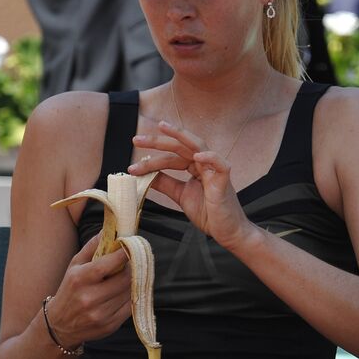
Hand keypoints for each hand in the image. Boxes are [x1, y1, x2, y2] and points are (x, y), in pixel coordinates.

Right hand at [45, 235, 131, 349]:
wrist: (59, 326)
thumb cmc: (69, 289)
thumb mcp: (75, 264)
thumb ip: (93, 245)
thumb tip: (109, 228)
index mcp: (80, 279)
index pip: (107, 265)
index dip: (124, 254)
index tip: (132, 245)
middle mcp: (89, 298)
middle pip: (124, 279)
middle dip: (132, 267)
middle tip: (133, 260)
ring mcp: (100, 314)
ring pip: (129, 292)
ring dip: (134, 281)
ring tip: (129, 274)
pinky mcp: (109, 326)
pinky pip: (130, 307)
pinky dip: (132, 295)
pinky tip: (127, 289)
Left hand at [129, 121, 250, 251]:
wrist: (226, 231)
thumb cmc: (208, 212)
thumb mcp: (180, 195)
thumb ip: (165, 183)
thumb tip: (146, 174)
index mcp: (194, 166)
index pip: (171, 156)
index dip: (151, 160)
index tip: (132, 167)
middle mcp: (204, 163)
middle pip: (180, 146)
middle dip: (158, 141)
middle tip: (136, 139)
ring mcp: (214, 169)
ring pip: (197, 146)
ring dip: (179, 135)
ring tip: (162, 128)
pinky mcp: (225, 179)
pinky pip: (219, 163)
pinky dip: (209, 157)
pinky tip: (197, 156)